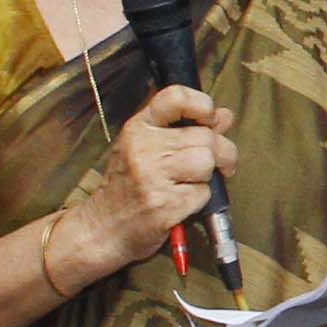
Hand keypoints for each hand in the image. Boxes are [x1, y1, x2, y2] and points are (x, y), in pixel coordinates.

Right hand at [73, 83, 237, 273]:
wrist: (103, 228)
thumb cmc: (127, 187)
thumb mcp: (146, 148)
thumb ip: (184, 128)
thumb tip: (224, 115)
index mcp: (138, 128)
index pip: (176, 97)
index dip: (202, 105)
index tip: (208, 121)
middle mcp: (143, 148)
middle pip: (204, 137)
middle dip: (218, 153)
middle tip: (209, 166)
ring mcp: (152, 177)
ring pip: (206, 162)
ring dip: (208, 177)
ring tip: (191, 184)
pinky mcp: (164, 205)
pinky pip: (203, 193)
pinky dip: (201, 201)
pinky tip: (182, 203)